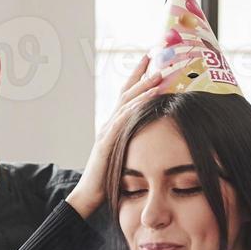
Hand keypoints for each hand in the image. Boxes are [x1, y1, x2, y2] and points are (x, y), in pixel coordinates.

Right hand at [64, 54, 184, 219]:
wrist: (89, 194)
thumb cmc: (110, 178)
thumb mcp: (127, 155)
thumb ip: (137, 142)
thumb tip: (156, 135)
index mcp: (114, 124)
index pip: (127, 94)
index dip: (138, 74)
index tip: (151, 57)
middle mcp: (109, 123)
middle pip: (127, 91)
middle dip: (142, 72)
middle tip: (157, 55)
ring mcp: (107, 131)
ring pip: (126, 102)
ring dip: (144, 86)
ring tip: (160, 74)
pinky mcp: (106, 142)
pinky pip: (122, 121)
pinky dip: (136, 108)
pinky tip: (148, 99)